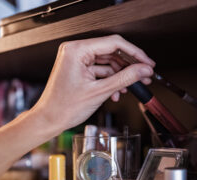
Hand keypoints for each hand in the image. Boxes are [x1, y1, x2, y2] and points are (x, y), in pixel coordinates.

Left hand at [30, 35, 154, 133]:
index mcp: (77, 50)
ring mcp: (77, 59)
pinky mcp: (79, 67)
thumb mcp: (99, 91)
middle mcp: (75, 50)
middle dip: (129, 65)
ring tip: (132, 86)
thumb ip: (125, 78)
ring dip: (121, 75)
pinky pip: (101, 69)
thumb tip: (143, 70)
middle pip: (112, 51)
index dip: (134, 53)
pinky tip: (117, 91)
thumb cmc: (64, 107)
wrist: (50, 119)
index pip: (113, 43)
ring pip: (108, 61)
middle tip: (144, 74)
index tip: (147, 62)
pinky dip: (111, 79)